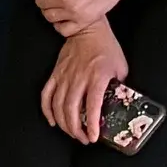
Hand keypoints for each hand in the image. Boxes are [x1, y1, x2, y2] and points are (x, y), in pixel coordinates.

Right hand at [41, 20, 128, 144]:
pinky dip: (47, 110)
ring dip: (64, 124)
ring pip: (58, 106)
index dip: (91, 124)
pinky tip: (52, 121)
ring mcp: (64, 76)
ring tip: (72, 133)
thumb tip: (120, 104)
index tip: (93, 137)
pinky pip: (46, 95)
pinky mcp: (56, 73)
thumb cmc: (106, 47)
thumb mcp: (120, 67)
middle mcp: (79, 78)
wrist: (88, 28)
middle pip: (72, 110)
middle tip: (83, 139)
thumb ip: (120, 86)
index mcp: (97, 77)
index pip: (92, 106)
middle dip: (76, 129)